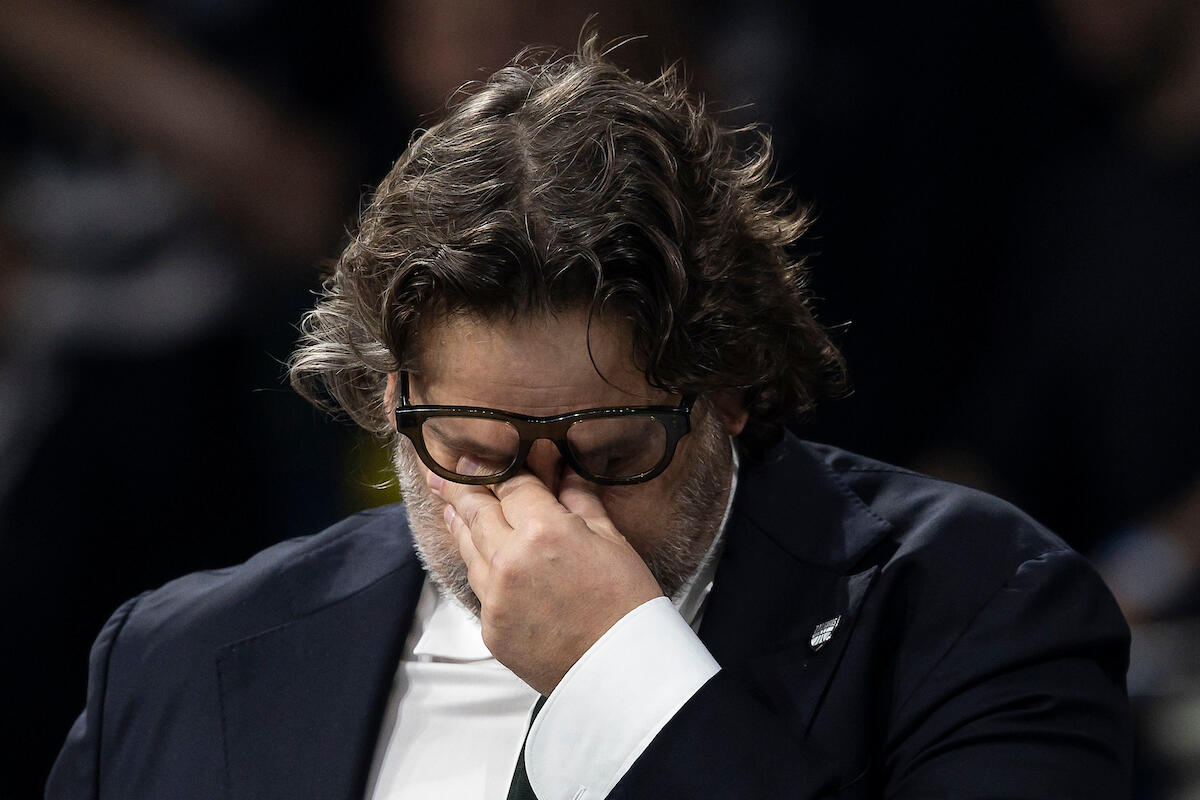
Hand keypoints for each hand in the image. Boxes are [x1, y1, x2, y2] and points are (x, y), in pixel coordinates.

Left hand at [428, 463, 663, 694]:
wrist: (624, 671)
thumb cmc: (628, 603)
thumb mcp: (612, 540)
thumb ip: (579, 501)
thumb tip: (564, 471)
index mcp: (543, 529)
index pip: (509, 486)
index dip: (495, 468)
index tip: (478, 458)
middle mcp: (509, 559)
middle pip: (475, 512)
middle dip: (459, 489)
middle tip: (441, 473)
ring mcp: (495, 596)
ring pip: (468, 549)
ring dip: (459, 525)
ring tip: (449, 508)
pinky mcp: (490, 628)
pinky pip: (479, 588)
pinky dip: (480, 568)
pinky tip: (479, 558)